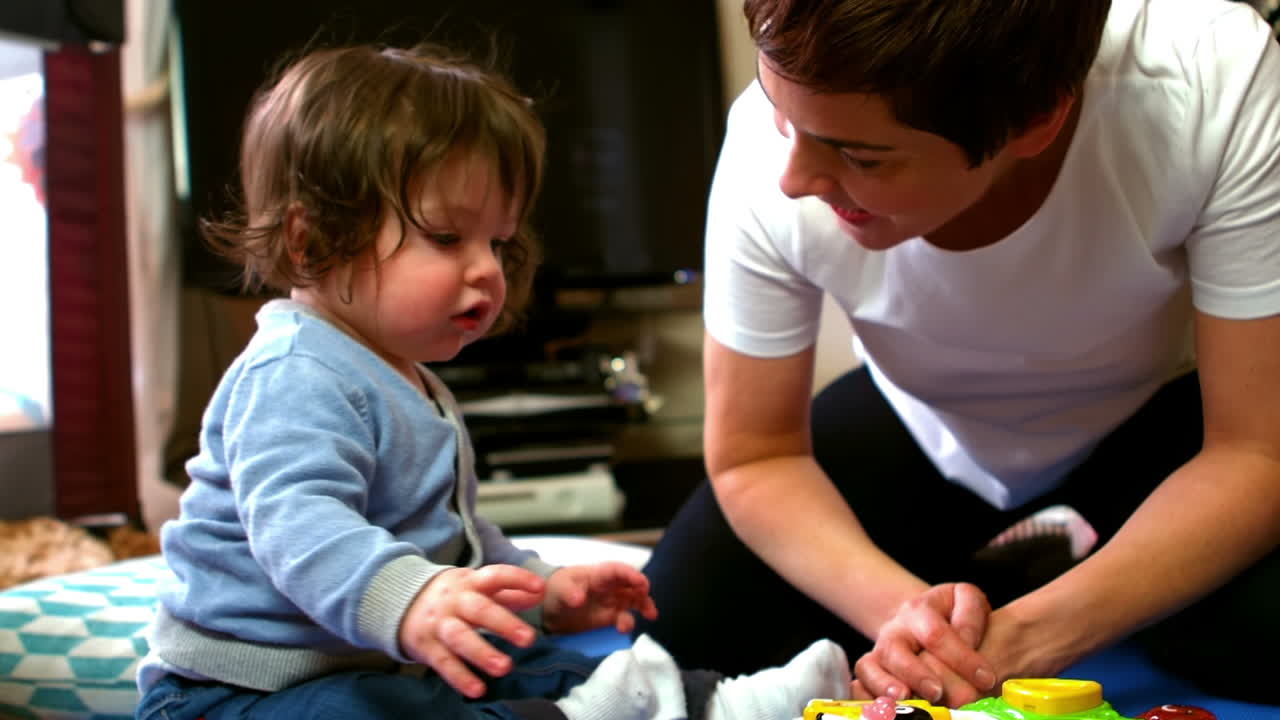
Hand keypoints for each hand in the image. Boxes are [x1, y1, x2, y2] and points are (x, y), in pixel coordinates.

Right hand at [398, 565, 545, 697]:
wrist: (399, 602)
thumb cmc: (452, 597)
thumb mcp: (476, 587)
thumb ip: (508, 591)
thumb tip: (540, 593)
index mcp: (470, 582)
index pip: (495, 575)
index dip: (517, 579)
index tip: (539, 587)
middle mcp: (455, 601)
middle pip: (480, 610)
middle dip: (504, 624)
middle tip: (529, 639)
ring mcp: (440, 624)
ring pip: (460, 638)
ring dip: (483, 653)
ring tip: (505, 668)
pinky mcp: (427, 646)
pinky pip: (444, 663)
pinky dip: (460, 677)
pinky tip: (478, 689)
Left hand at [542, 561, 658, 634]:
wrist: (549, 609)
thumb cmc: (555, 589)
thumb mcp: (558, 588)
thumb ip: (568, 593)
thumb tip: (579, 599)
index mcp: (598, 574)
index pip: (618, 570)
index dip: (631, 574)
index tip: (641, 583)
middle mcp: (609, 586)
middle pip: (631, 584)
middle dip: (642, 589)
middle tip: (646, 598)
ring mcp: (611, 601)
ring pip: (634, 600)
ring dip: (643, 606)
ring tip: (650, 615)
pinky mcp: (609, 617)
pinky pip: (624, 618)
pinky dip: (629, 622)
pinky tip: (626, 629)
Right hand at [853, 582, 995, 705]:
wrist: (922, 619)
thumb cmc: (950, 614)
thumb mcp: (965, 600)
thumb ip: (971, 614)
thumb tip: (969, 641)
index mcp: (918, 610)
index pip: (935, 633)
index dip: (960, 657)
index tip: (986, 678)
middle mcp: (894, 631)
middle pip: (896, 651)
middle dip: (916, 674)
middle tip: (938, 692)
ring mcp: (879, 652)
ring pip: (870, 667)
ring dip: (885, 685)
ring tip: (904, 698)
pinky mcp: (870, 672)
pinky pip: (858, 683)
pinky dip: (865, 695)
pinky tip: (884, 708)